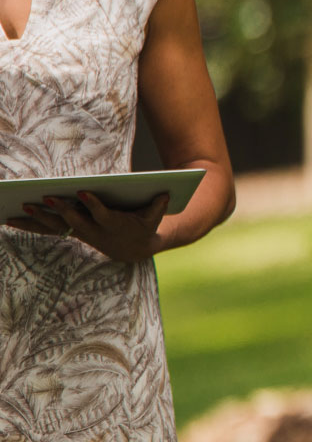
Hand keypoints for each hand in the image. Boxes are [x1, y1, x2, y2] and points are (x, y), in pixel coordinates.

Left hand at [6, 193, 167, 262]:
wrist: (134, 249)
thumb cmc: (145, 226)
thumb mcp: (155, 218)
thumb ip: (159, 206)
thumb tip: (166, 193)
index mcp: (114, 224)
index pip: (102, 214)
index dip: (93, 204)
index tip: (83, 192)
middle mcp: (94, 231)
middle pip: (74, 220)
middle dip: (60, 209)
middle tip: (45, 197)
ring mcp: (80, 232)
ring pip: (57, 226)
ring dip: (39, 218)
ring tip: (22, 206)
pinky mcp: (71, 231)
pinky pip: (48, 229)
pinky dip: (30, 224)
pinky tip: (12, 219)